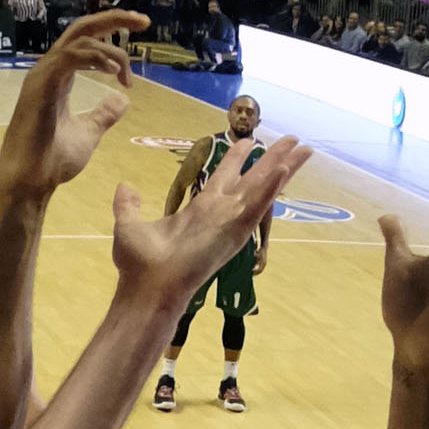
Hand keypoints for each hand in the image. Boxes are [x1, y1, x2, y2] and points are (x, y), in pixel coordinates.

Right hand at [0, 10, 143, 200]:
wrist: (29, 182)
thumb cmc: (51, 161)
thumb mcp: (88, 133)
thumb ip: (103, 114)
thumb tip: (122, 100)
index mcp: (59, 76)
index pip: (86, 40)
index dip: (113, 29)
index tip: (142, 29)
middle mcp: (50, 69)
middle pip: (82, 27)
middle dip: (114, 19)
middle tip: (143, 21)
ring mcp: (43, 75)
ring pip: (80, 41)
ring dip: (109, 52)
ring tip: (124, 74)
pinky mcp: (41, 84)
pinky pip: (70, 57)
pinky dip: (94, 58)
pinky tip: (112, 71)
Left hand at [114, 133, 311, 310]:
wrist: (146, 289)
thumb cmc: (139, 265)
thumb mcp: (130, 225)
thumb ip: (129, 205)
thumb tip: (124, 187)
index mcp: (199, 211)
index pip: (224, 178)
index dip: (236, 158)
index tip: (247, 141)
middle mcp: (220, 214)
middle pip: (252, 179)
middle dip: (272, 158)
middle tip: (292, 139)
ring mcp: (230, 223)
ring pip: (262, 188)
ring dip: (283, 167)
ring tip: (303, 148)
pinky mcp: (235, 232)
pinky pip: (256, 205)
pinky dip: (271, 188)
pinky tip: (284, 169)